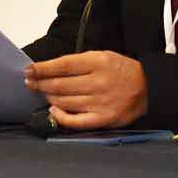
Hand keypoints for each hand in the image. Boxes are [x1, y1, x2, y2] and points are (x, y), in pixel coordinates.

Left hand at [24, 50, 146, 129]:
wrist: (147, 88)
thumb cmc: (121, 71)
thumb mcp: (102, 56)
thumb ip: (79, 63)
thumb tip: (51, 69)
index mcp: (98, 62)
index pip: (63, 65)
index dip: (42, 68)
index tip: (30, 70)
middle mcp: (98, 82)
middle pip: (60, 85)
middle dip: (40, 83)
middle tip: (31, 82)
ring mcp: (100, 102)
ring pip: (63, 101)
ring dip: (49, 97)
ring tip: (44, 93)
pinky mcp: (102, 119)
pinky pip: (74, 120)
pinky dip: (60, 115)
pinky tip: (54, 110)